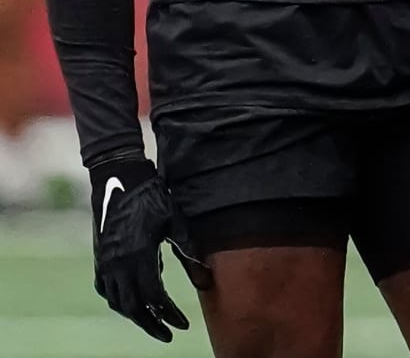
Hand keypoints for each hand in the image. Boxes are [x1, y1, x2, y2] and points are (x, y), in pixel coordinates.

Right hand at [90, 155, 212, 341]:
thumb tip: (207, 278)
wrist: (119, 177)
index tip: (183, 325)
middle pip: (133, 308)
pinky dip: (120, 301)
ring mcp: (105, 263)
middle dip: (152, 324)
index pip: (154, 298)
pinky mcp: (100, 258)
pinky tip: (131, 303)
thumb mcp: (174, 220)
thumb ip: (188, 249)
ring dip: (136, 315)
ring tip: (154, 321)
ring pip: (118, 302)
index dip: (169, 314)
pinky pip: (107, 290)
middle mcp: (117, 265)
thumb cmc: (151, 195)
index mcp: (138, 256)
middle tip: (170, 333)